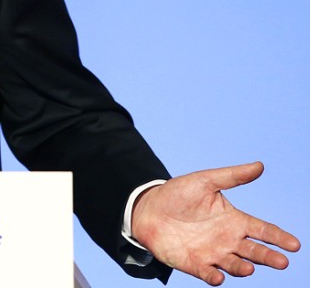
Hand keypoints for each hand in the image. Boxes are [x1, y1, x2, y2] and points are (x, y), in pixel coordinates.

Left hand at [132, 161, 299, 284]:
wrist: (148, 208)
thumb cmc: (179, 194)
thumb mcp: (205, 181)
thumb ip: (232, 176)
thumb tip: (259, 165)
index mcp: (235, 221)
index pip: (263, 230)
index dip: (279, 238)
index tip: (295, 245)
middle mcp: (228, 241)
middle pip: (254, 251)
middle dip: (269, 257)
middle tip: (282, 261)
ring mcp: (212, 254)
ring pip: (234, 265)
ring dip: (242, 268)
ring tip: (249, 268)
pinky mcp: (194, 263)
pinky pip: (206, 273)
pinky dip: (213, 276)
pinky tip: (218, 277)